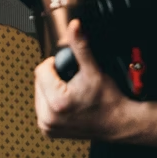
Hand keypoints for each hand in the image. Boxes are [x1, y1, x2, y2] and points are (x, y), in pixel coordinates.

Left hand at [34, 20, 138, 140]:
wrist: (118, 122)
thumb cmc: (108, 100)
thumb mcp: (94, 70)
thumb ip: (81, 47)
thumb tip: (74, 27)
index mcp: (57, 103)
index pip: (41, 70)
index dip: (55, 65)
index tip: (70, 70)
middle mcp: (48, 118)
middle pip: (39, 82)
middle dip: (53, 78)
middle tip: (72, 82)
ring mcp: (48, 126)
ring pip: (39, 94)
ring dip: (51, 89)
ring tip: (71, 92)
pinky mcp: (49, 130)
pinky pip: (43, 108)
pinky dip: (52, 102)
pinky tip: (68, 102)